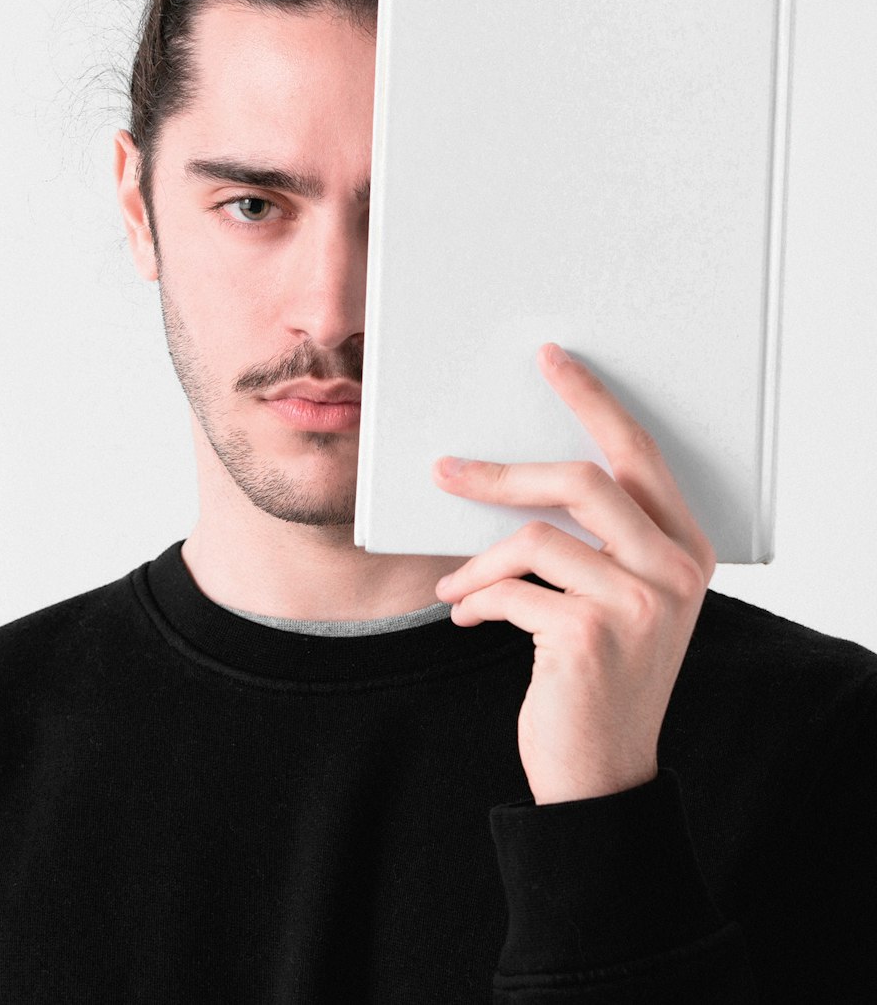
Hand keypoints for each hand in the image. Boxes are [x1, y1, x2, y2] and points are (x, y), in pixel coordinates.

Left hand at [431, 343, 715, 806]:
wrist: (602, 775)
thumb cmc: (599, 676)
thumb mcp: (619, 600)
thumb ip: (596, 540)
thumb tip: (516, 471)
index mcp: (688, 550)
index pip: (638, 453)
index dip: (592, 401)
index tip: (552, 360)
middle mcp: (675, 571)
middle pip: (583, 480)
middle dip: (504, 472)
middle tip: (446, 468)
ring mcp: (639, 605)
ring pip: (535, 537)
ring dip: (476, 561)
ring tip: (453, 586)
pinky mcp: (590, 638)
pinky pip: (511, 589)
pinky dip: (475, 599)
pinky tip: (465, 616)